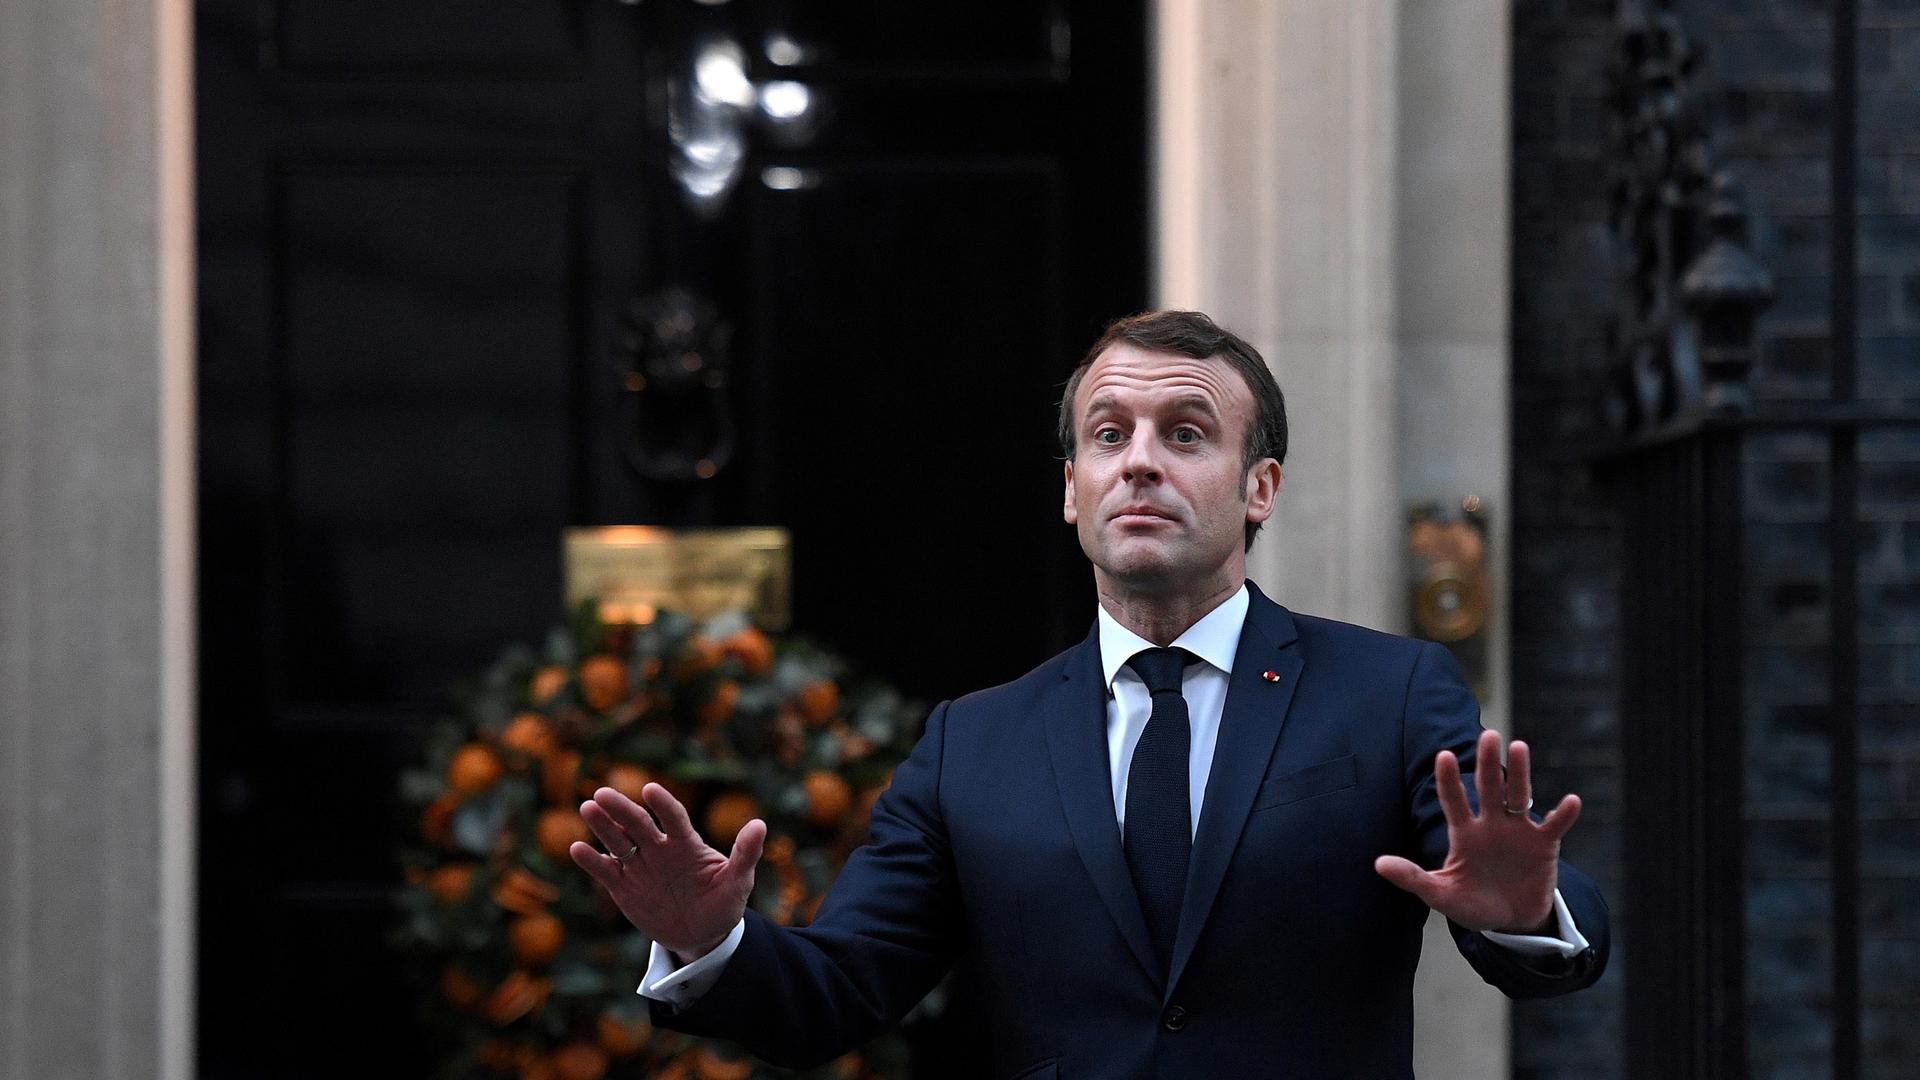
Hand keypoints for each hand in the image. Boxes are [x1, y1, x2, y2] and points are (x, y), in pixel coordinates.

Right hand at [569, 783, 765, 960]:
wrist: (702, 934)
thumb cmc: (723, 902)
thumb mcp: (738, 882)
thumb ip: (745, 854)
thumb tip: (759, 824)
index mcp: (687, 844)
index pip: (674, 818)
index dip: (663, 805)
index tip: (650, 790)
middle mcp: (660, 849)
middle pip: (639, 824)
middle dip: (622, 810)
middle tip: (603, 795)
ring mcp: (640, 866)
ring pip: (618, 841)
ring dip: (603, 826)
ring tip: (588, 808)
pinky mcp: (624, 887)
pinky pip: (606, 871)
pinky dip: (591, 861)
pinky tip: (577, 848)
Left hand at [1373, 729, 1581, 933]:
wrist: (1510, 921)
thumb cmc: (1472, 904)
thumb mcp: (1440, 894)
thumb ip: (1413, 878)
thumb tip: (1378, 863)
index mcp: (1463, 833)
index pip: (1453, 800)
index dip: (1449, 780)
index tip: (1443, 756)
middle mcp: (1491, 824)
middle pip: (1488, 788)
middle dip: (1487, 763)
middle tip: (1489, 735)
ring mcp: (1518, 831)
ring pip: (1519, 796)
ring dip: (1520, 774)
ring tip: (1519, 747)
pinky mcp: (1544, 845)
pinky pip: (1555, 827)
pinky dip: (1563, 815)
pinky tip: (1570, 802)